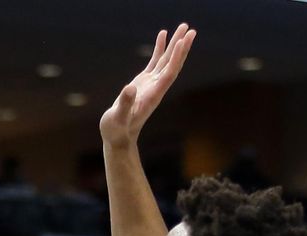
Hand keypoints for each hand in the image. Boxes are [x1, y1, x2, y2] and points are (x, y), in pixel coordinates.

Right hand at [100, 23, 195, 148]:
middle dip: (181, 48)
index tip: (183, 41)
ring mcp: (151, 84)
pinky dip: (160, 48)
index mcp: (152, 95)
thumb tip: (129, 88)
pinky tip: (163, 35)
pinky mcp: (143, 82)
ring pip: (166, 61)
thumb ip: (124, 105)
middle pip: (172, 65)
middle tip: (190, 29)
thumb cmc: (117, 131)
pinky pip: (155, 62)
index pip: (168, 73)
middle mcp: (156, 88)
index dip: (176, 58)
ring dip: (175, 44)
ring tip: (183, 27)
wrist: (118, 137)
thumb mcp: (118, 119)